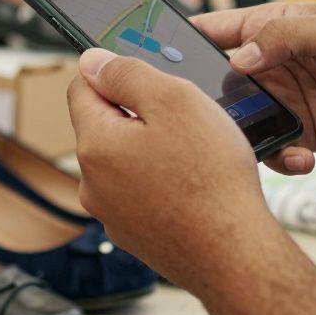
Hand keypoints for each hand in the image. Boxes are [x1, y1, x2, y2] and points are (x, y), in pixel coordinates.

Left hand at [68, 49, 282, 288]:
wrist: (234, 254)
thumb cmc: (210, 179)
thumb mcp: (174, 99)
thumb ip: (126, 73)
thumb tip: (92, 60)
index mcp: (94, 144)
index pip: (80, 88)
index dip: (111, 73)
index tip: (140, 74)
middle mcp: (92, 182)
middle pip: (104, 125)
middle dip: (137, 114)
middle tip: (182, 117)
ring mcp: (112, 213)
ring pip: (125, 161)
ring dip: (150, 149)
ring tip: (193, 155)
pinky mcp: (135, 235)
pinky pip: (141, 193)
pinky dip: (161, 183)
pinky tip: (192, 186)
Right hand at [194, 2, 315, 176]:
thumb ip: (285, 37)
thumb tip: (239, 57)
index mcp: (276, 27)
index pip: (218, 30)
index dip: (183, 41)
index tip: (154, 59)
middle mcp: (275, 63)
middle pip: (219, 81)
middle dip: (206, 100)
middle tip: (197, 120)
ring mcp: (287, 100)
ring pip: (241, 120)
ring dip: (240, 135)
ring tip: (249, 146)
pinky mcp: (304, 134)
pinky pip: (273, 149)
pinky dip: (277, 158)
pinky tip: (300, 158)